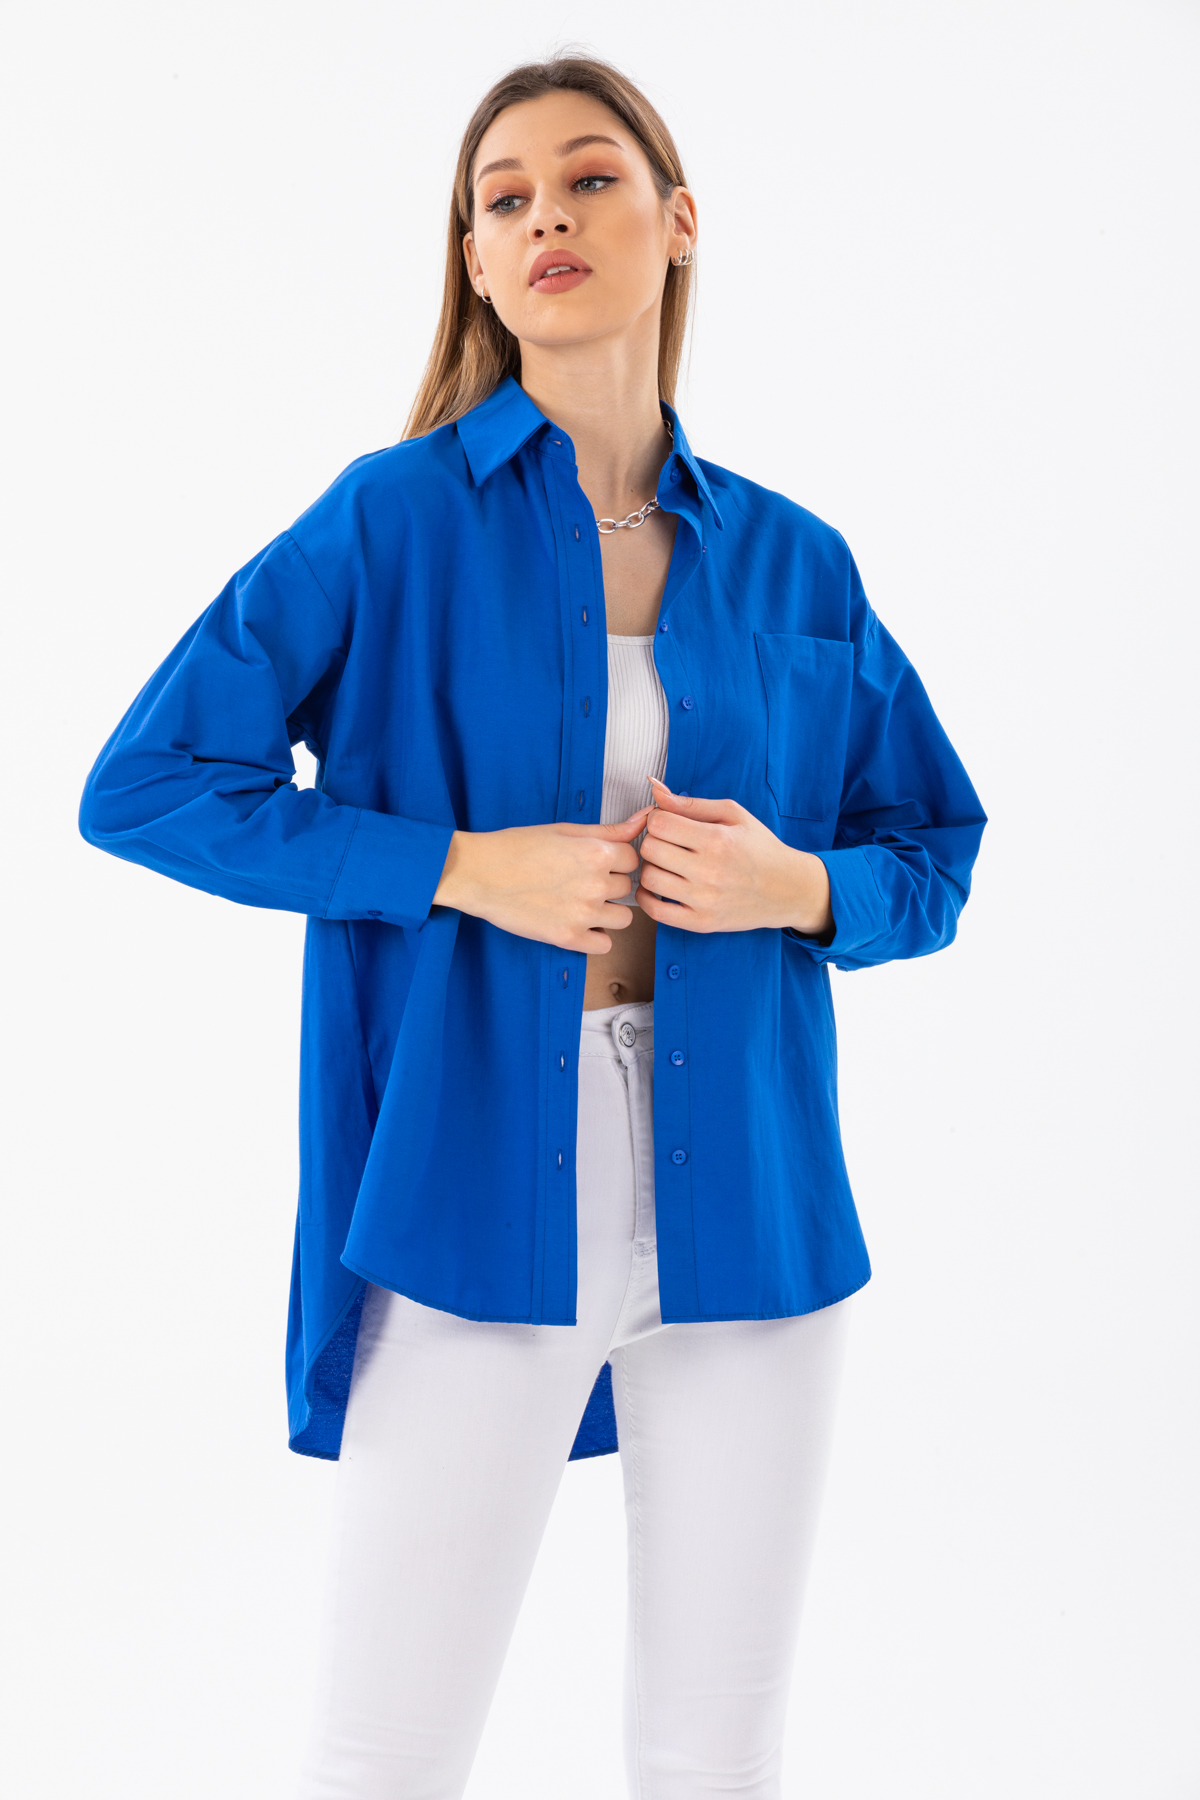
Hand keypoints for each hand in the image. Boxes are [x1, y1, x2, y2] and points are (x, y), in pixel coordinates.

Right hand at [432, 808, 652, 952]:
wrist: (479, 874)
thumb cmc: (517, 847)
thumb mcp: (565, 831)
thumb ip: (610, 830)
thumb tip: (646, 818)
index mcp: (597, 853)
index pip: (633, 860)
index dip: (615, 861)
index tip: (595, 863)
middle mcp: (596, 884)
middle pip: (626, 888)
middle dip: (609, 885)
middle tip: (578, 881)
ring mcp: (584, 914)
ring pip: (623, 918)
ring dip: (607, 912)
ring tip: (579, 903)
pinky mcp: (568, 938)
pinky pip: (604, 944)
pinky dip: (594, 936)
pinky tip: (577, 923)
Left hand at [636, 778, 832, 936]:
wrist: (789, 890)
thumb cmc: (760, 848)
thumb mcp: (733, 815)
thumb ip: (690, 803)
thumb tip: (654, 788)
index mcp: (717, 840)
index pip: (658, 823)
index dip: (658, 819)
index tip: (669, 823)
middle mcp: (709, 871)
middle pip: (649, 849)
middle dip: (654, 841)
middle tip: (668, 843)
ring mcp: (704, 900)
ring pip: (649, 879)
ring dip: (651, 868)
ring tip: (666, 865)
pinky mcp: (701, 922)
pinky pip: (655, 912)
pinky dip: (647, 899)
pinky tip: (657, 888)